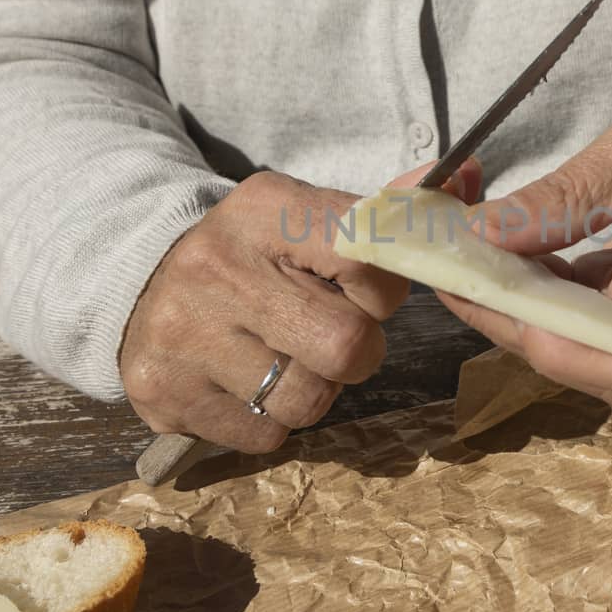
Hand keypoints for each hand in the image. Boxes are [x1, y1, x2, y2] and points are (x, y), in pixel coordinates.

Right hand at [120, 160, 482, 452]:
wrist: (140, 278)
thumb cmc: (252, 253)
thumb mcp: (307, 216)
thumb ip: (391, 209)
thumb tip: (471, 176)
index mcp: (264, 211)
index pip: (371, 257)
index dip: (383, 288)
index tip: (360, 288)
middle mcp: (217, 270)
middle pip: (347, 346)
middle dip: (356, 351)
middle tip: (329, 336)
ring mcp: (185, 336)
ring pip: (307, 401)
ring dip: (314, 390)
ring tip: (285, 357)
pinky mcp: (164, 394)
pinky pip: (265, 435)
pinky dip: (271, 419)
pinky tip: (248, 382)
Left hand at [442, 65, 611, 413]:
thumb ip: (569, 197)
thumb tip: (481, 235)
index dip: (562, 350)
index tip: (495, 299)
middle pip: (592, 361)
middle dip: (513, 320)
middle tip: (448, 267)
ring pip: (576, 337)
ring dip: (514, 299)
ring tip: (459, 248)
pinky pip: (581, 306)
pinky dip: (535, 279)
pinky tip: (498, 241)